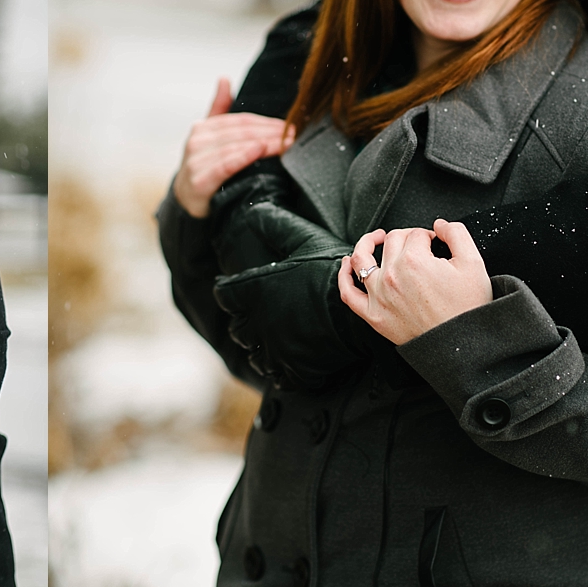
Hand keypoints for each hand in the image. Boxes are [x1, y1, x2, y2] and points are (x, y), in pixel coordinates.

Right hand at [172, 78, 293, 217]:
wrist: (185, 201)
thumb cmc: (204, 167)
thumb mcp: (210, 138)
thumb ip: (219, 109)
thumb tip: (224, 78)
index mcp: (202, 128)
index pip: (241, 120)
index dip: (266, 122)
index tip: (289, 126)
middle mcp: (197, 141)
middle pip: (242, 132)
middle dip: (271, 133)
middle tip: (294, 136)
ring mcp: (196, 161)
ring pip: (236, 146)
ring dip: (265, 144)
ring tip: (287, 145)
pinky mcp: (199, 181)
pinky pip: (225, 164)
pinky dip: (243, 156)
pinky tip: (260, 150)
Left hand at [213, 203, 371, 388]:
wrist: (361, 313)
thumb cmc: (333, 274)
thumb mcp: (306, 242)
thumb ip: (278, 226)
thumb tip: (256, 210)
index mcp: (256, 292)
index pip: (226, 295)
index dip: (232, 292)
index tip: (237, 291)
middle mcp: (258, 323)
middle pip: (238, 328)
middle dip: (246, 321)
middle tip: (262, 315)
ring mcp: (274, 349)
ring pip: (255, 354)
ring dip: (261, 347)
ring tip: (276, 338)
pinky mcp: (293, 369)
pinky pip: (278, 376)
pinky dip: (281, 370)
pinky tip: (291, 359)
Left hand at [339, 219, 492, 344]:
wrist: (462, 345)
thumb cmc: (468, 307)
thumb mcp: (473, 263)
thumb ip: (457, 234)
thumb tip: (439, 225)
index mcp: (414, 261)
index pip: (416, 234)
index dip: (428, 235)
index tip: (435, 243)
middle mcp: (391, 276)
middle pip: (391, 241)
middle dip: (406, 237)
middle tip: (417, 243)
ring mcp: (379, 296)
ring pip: (362, 259)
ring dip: (366, 243)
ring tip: (375, 238)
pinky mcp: (373, 315)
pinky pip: (348, 293)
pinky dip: (343, 276)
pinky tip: (347, 264)